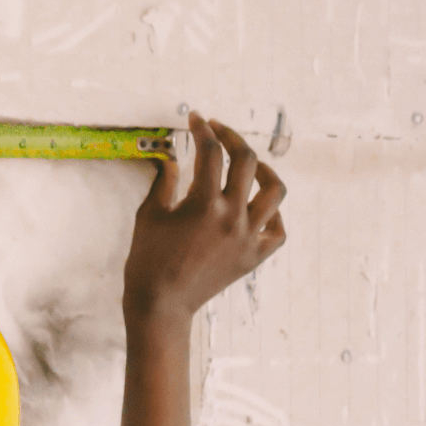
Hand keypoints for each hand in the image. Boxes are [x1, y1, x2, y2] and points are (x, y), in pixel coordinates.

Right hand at [124, 111, 286, 322]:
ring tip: (249, 165)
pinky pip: (278, 229)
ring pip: (274, 191)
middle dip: (232, 138)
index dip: (203, 130)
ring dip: (264, 171)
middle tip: (217, 131)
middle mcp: (232, 216)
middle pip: (246, 161)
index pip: (210, 153)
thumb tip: (173, 160)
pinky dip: (272, 214)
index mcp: (203, 204)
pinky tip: (257, 207)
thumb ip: (164, 183)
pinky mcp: (254, 256)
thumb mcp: (149, 217)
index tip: (196, 119)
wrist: (161, 306)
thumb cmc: (147, 262)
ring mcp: (248, 237)